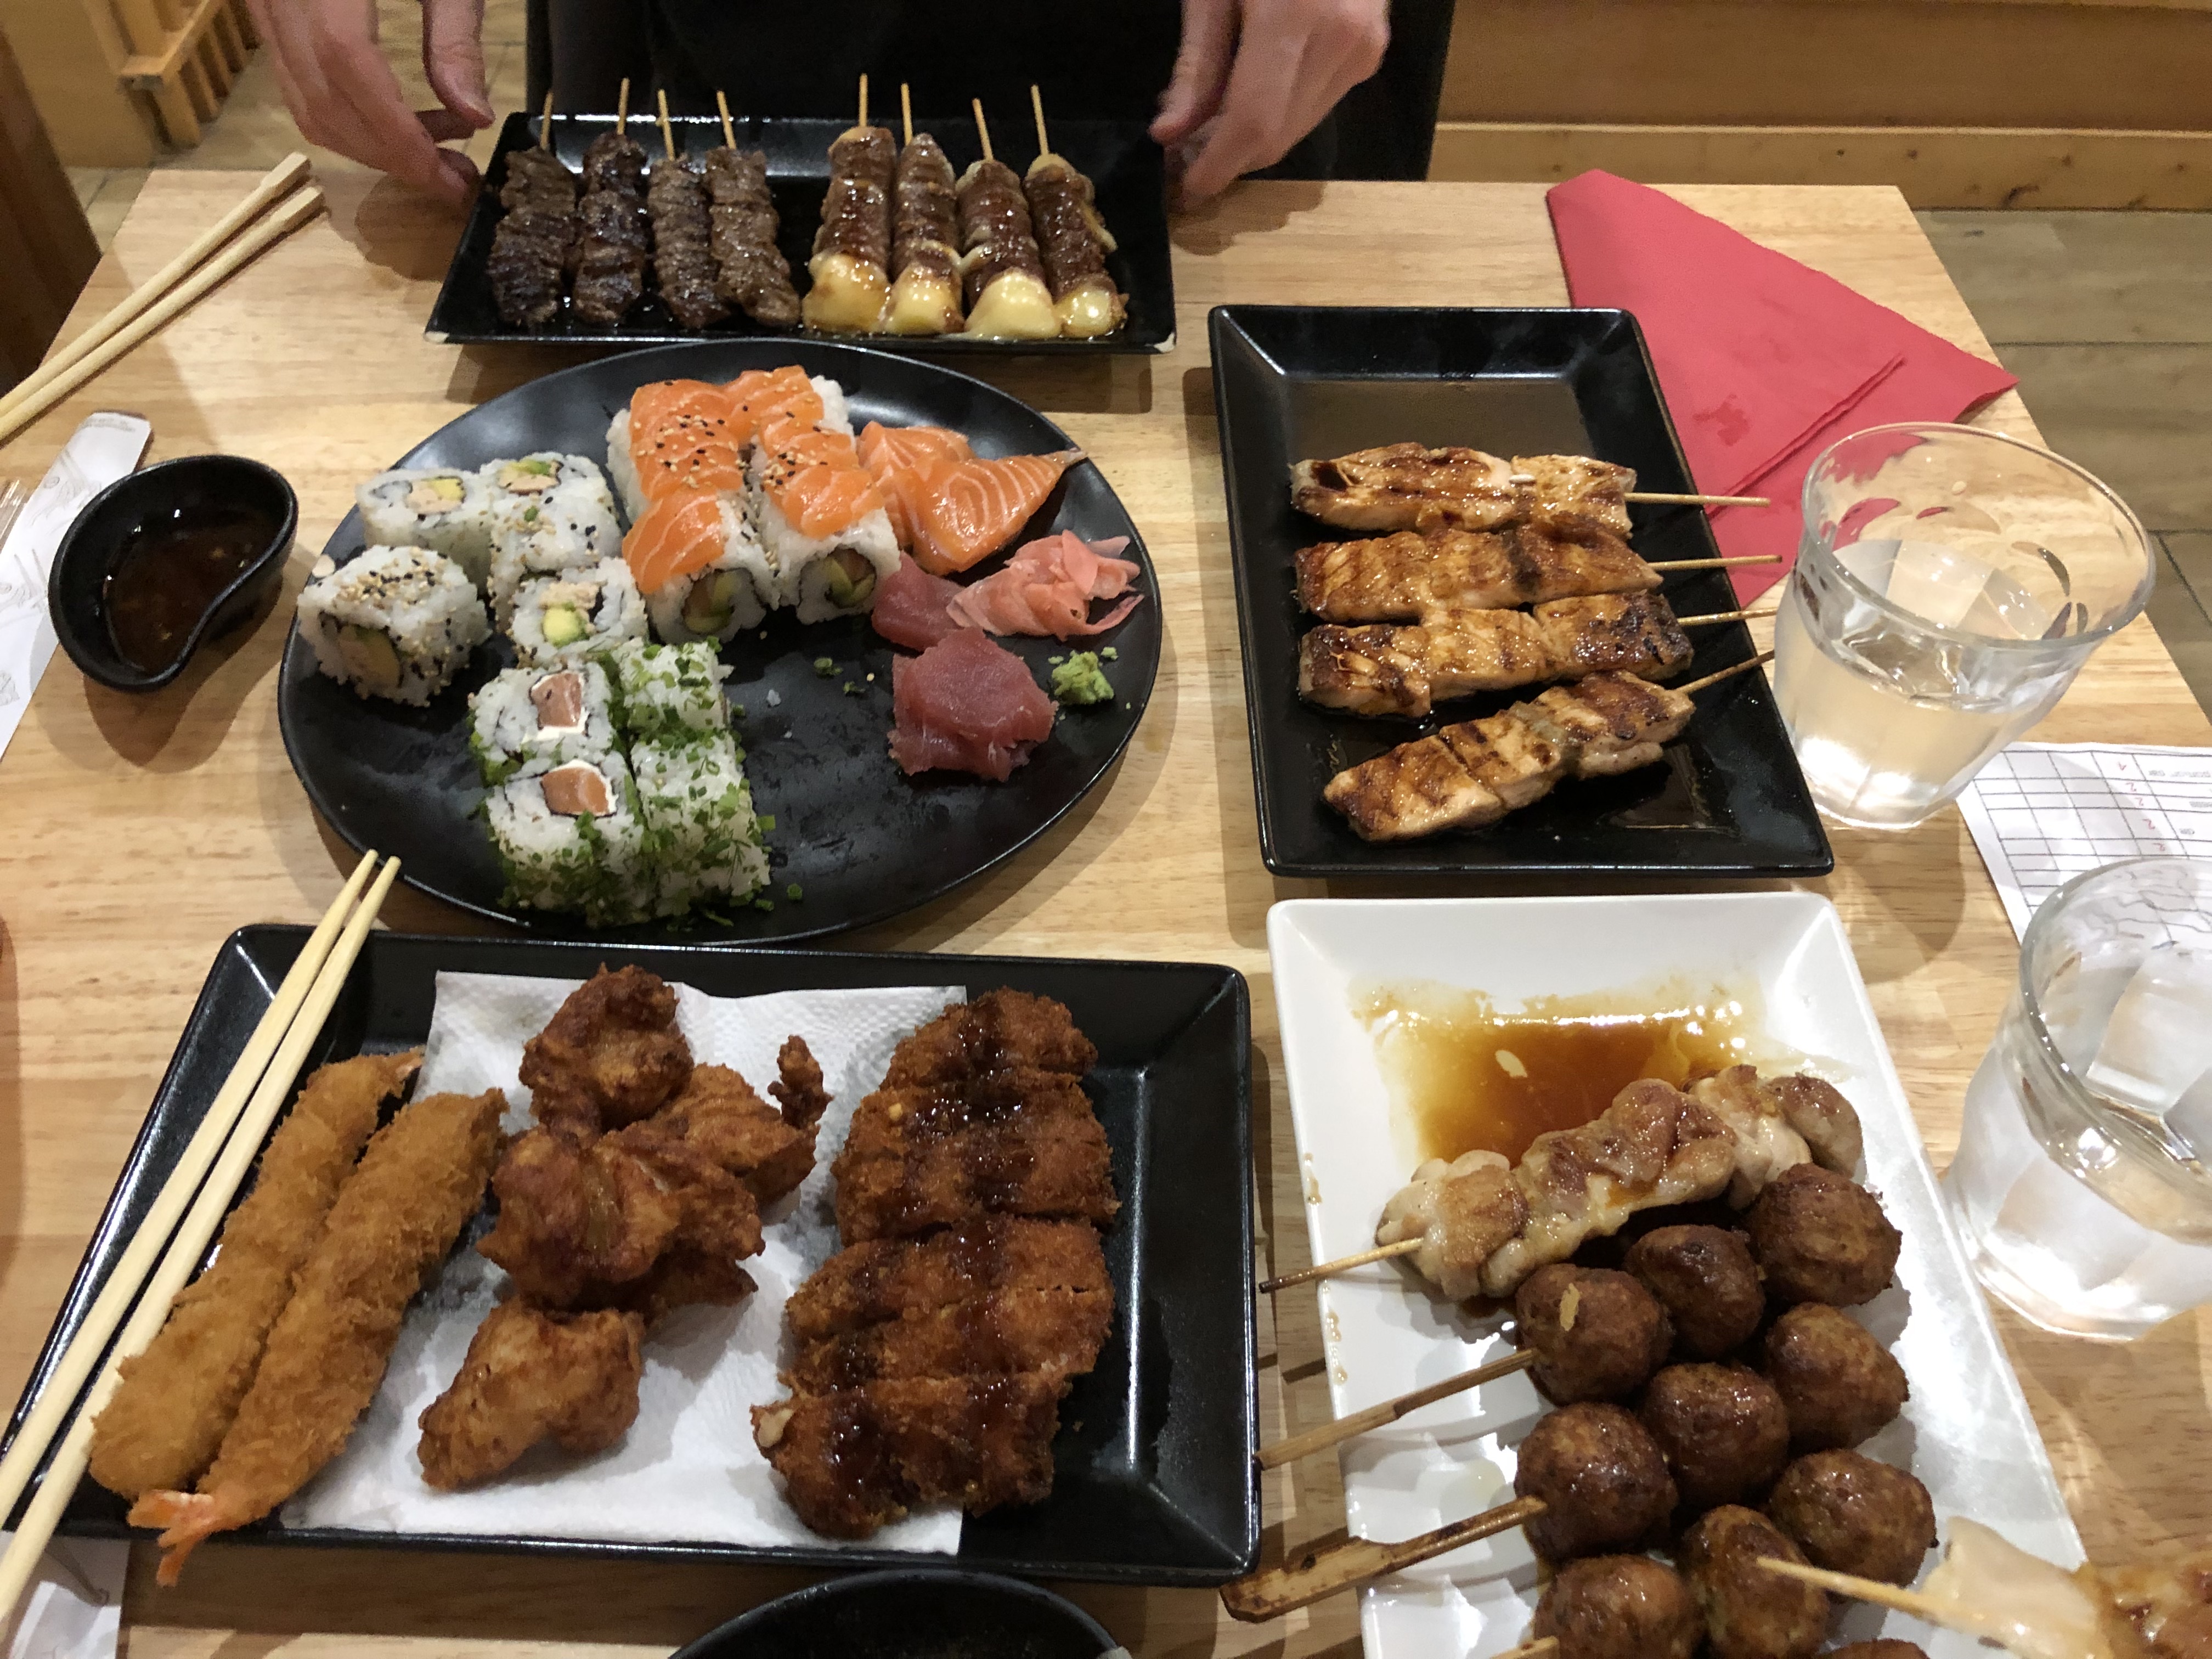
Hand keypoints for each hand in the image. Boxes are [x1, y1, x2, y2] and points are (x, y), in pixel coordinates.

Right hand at [245, 0, 491, 209]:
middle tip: (454, 178)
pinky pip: (296, 81)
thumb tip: (474, 116)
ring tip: (438, 148)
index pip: (349, 68)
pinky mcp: (265, 9)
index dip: (399, 134)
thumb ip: (455, 35)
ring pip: (304, 102)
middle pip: (323, 100)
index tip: (447, 178)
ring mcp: (261, 2)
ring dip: (371, 143)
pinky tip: (402, 117)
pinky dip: (348, 116)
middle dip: (390, 155)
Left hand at [1150, 0, 1389, 202]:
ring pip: (1300, 128)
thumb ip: (1196, 63)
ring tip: (1210, 125)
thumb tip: (1171, 134)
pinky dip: (1281, 112)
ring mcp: (1364, 49)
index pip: (1253, 124)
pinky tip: (1249, 93)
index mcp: (1296, 19)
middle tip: (1185, 158)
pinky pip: (1318, 104)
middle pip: (1279, 136)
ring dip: (1254, 139)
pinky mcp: (1372, 51)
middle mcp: (1342, 43)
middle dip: (1231, 158)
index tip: (1184, 188)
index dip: (1217, 164)